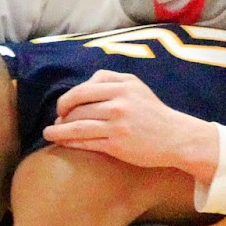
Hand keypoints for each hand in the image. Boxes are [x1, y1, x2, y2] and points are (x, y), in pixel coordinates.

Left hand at [47, 70, 218, 179]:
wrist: (176, 138)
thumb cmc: (154, 114)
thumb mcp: (137, 88)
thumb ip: (112, 82)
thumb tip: (82, 89)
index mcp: (123, 85)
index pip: (85, 88)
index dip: (68, 98)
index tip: (63, 107)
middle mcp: (119, 102)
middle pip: (78, 106)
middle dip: (61, 114)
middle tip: (56, 121)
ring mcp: (117, 124)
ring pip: (77, 125)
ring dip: (58, 130)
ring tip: (49, 133)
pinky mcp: (117, 144)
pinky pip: (86, 142)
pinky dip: (70, 142)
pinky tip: (63, 143)